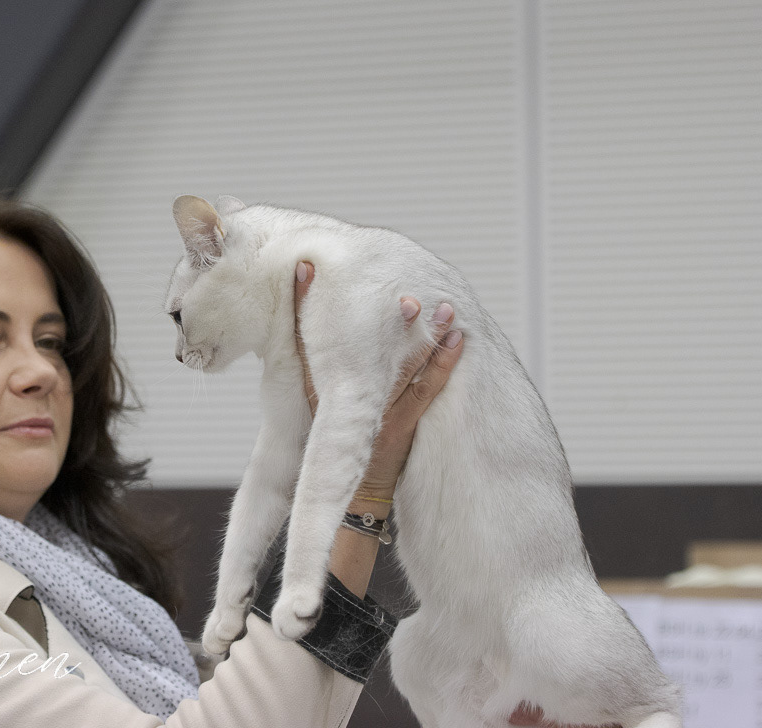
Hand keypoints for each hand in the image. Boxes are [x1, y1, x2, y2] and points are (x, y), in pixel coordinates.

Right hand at [293, 260, 463, 497]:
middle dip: (372, 314)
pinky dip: (443, 363)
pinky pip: (427, 388)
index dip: (304, 302)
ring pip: (401, 363)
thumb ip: (314, 369)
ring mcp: (377, 408)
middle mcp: (344, 394)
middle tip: (386, 285)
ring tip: (439, 305)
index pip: (307, 338)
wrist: (353, 494)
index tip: (306, 267)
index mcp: (318, 388)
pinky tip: (457, 340)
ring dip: (422, 332)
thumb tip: (321, 325)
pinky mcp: (402, 423)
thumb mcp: (314, 406)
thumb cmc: (335, 442)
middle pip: (358, 347)